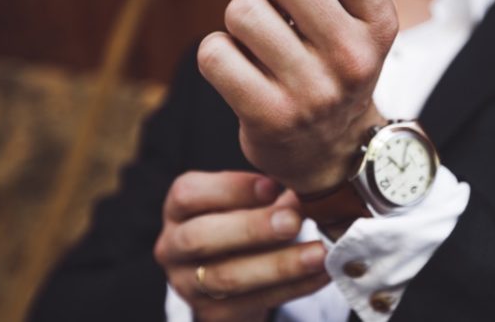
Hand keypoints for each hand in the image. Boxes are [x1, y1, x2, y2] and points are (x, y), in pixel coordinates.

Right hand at [154, 171, 328, 321]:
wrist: (238, 271)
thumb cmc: (245, 221)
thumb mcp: (249, 200)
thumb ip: (270, 192)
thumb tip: (307, 186)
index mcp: (179, 208)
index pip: (189, 195)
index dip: (231, 189)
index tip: (273, 186)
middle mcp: (173, 246)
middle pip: (201, 237)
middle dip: (252, 229)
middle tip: (293, 222)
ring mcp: (188, 283)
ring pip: (228, 276)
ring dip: (279, 264)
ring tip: (318, 253)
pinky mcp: (213, 312)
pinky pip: (254, 301)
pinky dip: (293, 287)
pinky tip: (321, 273)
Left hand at [197, 0, 396, 193]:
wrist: (331, 150)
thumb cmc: (332, 66)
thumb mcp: (354, 20)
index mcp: (379, 22)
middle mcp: (353, 57)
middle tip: (272, 8)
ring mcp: (313, 92)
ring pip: (242, 9)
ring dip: (240, 21)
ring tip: (261, 46)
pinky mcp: (271, 118)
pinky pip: (214, 52)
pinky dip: (217, 53)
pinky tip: (241, 71)